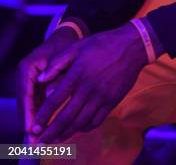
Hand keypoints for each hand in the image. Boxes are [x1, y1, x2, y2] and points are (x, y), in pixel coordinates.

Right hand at [16, 27, 79, 140]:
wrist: (67, 36)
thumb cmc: (66, 45)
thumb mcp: (62, 58)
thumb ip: (57, 76)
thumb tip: (50, 95)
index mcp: (27, 68)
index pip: (25, 94)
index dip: (29, 113)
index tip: (31, 128)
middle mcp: (23, 76)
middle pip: (24, 104)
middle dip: (29, 123)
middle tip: (34, 142)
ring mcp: (27, 82)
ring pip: (28, 107)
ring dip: (32, 123)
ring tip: (38, 142)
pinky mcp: (35, 87)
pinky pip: (34, 104)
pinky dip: (38, 117)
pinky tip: (44, 131)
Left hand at [31, 23, 147, 143]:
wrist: (132, 46)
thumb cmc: (102, 44)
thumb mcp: (77, 46)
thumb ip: (57, 62)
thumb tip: (42, 79)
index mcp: (77, 74)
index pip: (55, 100)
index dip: (43, 116)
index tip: (34, 127)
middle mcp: (89, 88)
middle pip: (66, 117)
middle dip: (51, 132)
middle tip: (41, 141)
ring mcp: (102, 96)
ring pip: (81, 122)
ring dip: (66, 133)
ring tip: (56, 140)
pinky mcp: (112, 101)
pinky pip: (96, 121)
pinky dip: (85, 128)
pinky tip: (78, 129)